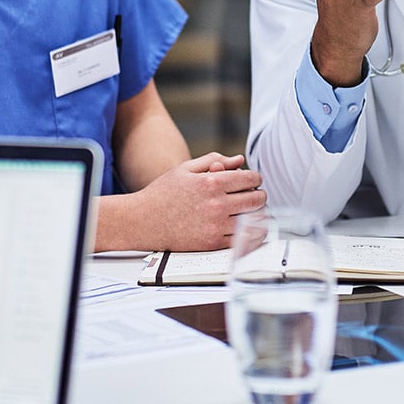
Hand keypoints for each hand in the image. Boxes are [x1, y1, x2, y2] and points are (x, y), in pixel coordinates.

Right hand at [126, 153, 265, 251]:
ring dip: (258, 214)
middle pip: (255, 200)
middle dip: (260, 195)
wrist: (143, 220)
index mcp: (211, 182)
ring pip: (253, 220)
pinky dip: (251, 234)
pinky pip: (243, 240)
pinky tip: (248, 228)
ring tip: (253, 211)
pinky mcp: (212, 244)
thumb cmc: (163, 193)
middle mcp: (216, 204)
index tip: (254, 180)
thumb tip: (238, 160)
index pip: (249, 179)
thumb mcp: (185, 169)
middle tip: (257, 195)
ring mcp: (215, 226)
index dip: (256, 178)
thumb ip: (214, 160)